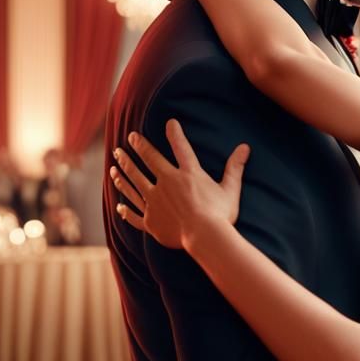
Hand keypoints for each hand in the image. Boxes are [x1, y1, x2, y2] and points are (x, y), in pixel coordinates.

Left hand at [111, 120, 249, 250]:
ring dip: (123, 173)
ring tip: (114, 165)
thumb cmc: (220, 214)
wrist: (205, 237)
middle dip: (136, 148)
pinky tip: (119, 207)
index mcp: (188, 174)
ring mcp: (155, 202)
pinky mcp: (150, 221)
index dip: (175, 133)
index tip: (169, 122)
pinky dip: (126, 210)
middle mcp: (167, 183)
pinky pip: (134, 214)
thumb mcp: (230, 189)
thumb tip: (245, 147)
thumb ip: (235, 167)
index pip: (180, 147)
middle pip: (147, 161)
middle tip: (127, 139)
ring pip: (134, 184)